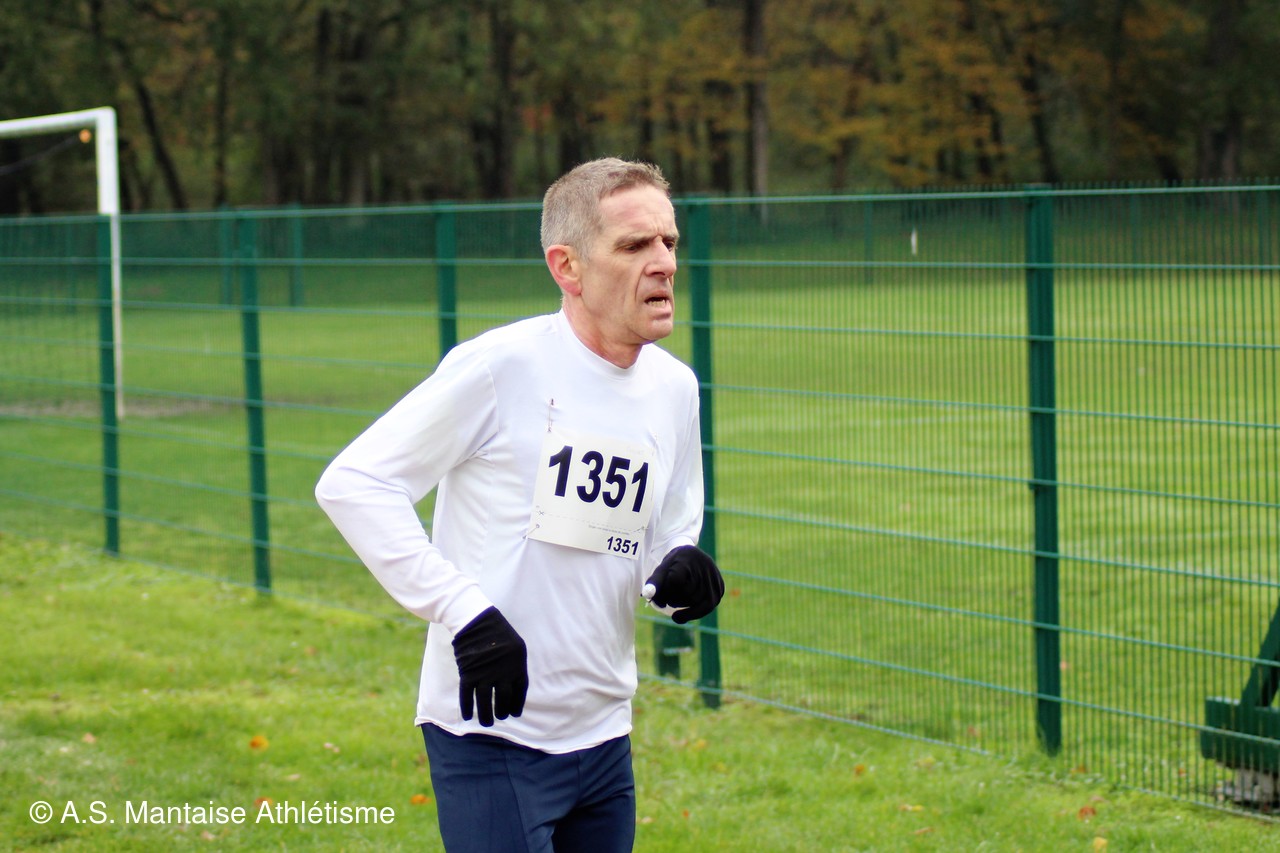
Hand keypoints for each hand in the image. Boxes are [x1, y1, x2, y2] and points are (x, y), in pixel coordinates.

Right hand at [452, 607, 527, 726]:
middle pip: (503, 700)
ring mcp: (485, 675)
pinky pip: (467, 696)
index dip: (516, 705)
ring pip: (485, 702)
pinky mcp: (468, 674)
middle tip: (500, 718)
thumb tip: (514, 687)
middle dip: (502, 712)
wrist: (477, 621)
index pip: (519, 692)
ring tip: (487, 724)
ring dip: (486, 716)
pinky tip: (467, 716)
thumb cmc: (498, 632)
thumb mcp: (517, 647)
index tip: (514, 714)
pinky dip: (467, 707)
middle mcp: (502, 673)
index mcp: (517, 666)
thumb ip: (515, 666)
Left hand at [644, 546, 723, 624]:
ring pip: (696, 601)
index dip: (664, 593)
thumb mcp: (661, 570)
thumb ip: (654, 582)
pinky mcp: (720, 588)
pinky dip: (693, 613)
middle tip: (667, 600)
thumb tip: (647, 595)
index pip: (675, 581)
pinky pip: (707, 607)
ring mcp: (714, 577)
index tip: (658, 600)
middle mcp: (704, 566)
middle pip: (685, 592)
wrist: (691, 556)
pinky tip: (681, 615)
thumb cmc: (673, 564)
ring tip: (676, 601)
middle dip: (673, 600)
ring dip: (682, 606)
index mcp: (688, 558)